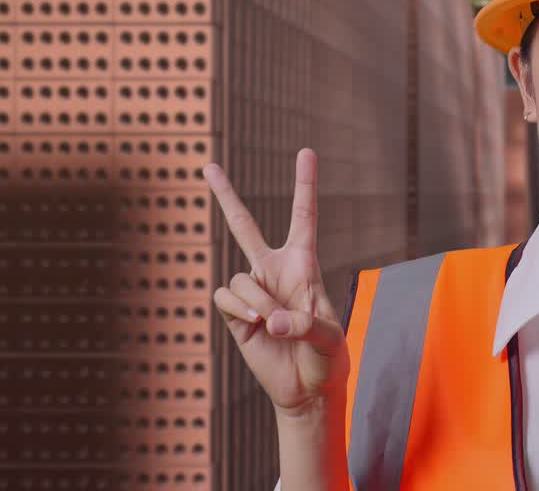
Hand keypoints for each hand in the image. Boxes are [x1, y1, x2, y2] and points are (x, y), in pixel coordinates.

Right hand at [204, 148, 350, 417]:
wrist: (307, 387)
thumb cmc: (328, 356)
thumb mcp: (331, 338)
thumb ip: (306, 325)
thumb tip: (269, 318)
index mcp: (304, 264)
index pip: (304, 216)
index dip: (304, 184)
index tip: (306, 151)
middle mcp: (274, 270)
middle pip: (244, 225)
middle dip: (225, 196)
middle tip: (208, 165)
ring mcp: (252, 290)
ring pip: (240, 279)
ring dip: (256, 301)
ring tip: (273, 323)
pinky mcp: (235, 313)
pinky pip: (225, 298)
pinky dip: (240, 310)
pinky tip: (256, 324)